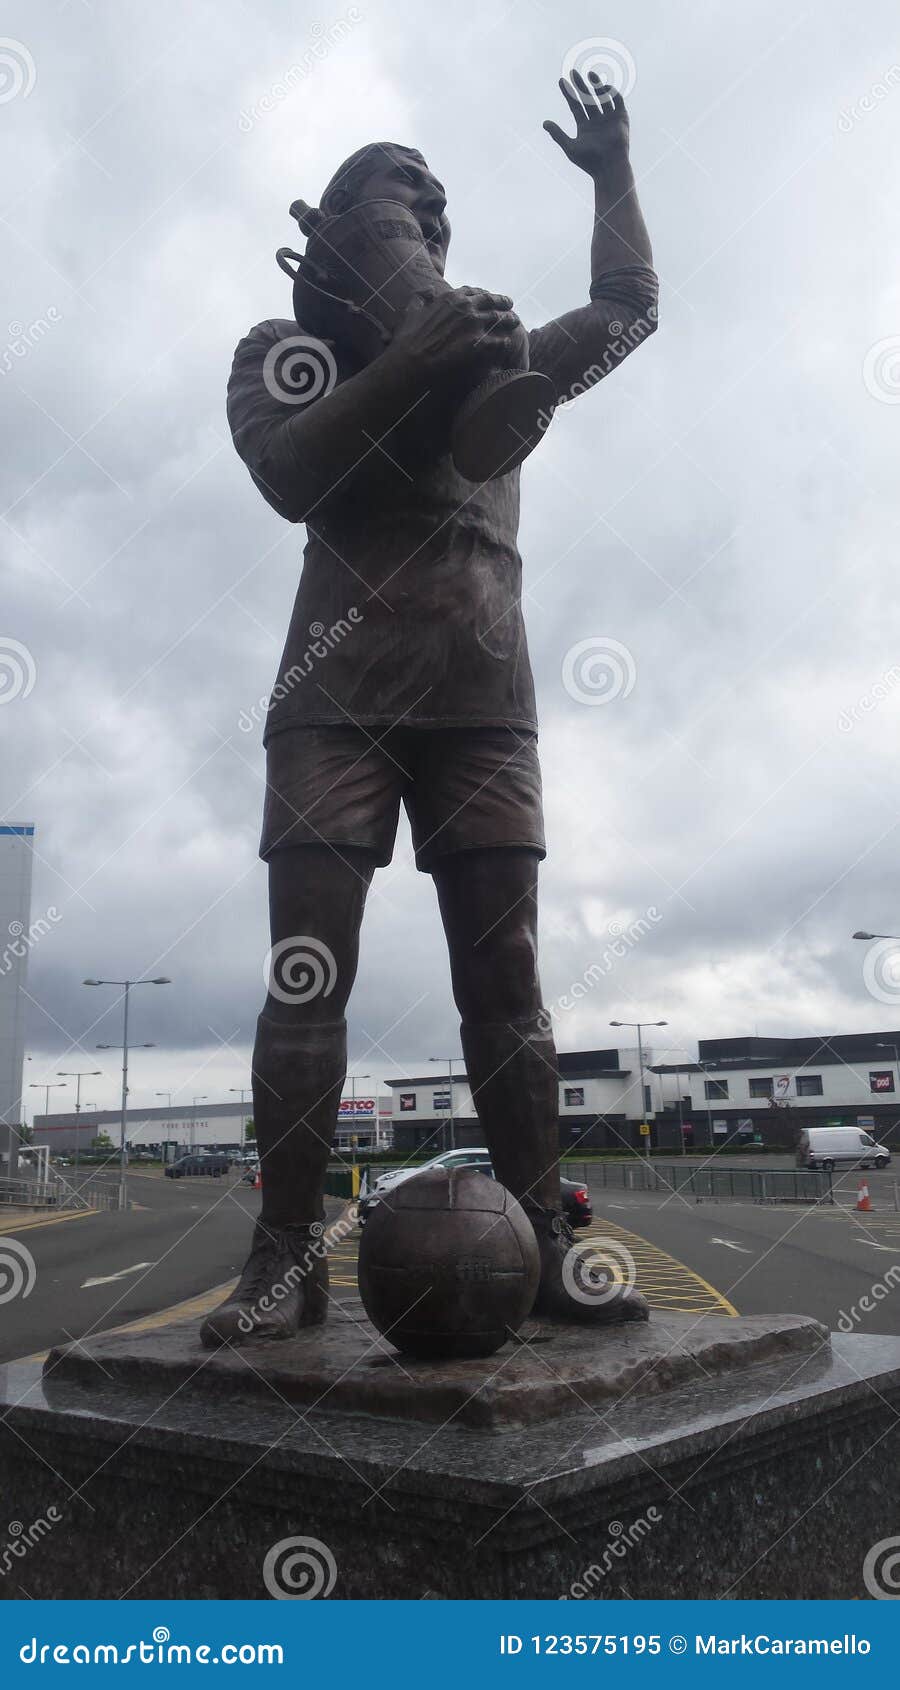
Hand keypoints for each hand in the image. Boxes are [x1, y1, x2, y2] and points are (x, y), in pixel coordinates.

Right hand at [388, 286, 527, 380]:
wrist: (411, 361)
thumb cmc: (407, 339)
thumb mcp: (410, 311)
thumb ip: (420, 297)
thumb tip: (428, 290)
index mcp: (451, 298)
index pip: (473, 292)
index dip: (482, 294)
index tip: (488, 297)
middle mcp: (466, 307)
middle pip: (491, 301)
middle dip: (502, 301)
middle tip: (509, 304)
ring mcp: (474, 324)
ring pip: (499, 318)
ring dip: (508, 319)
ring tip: (515, 322)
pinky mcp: (480, 343)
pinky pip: (499, 340)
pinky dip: (505, 341)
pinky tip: (508, 343)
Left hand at [543, 71, 629, 175]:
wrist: (609, 167)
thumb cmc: (589, 161)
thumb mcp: (570, 147)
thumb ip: (557, 134)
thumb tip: (544, 123)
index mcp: (585, 127)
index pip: (575, 106)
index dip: (568, 93)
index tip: (562, 81)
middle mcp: (597, 121)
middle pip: (587, 99)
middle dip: (580, 86)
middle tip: (573, 72)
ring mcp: (609, 118)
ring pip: (602, 97)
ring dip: (596, 85)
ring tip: (589, 74)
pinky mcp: (621, 118)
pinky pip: (616, 100)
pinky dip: (611, 92)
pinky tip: (603, 87)